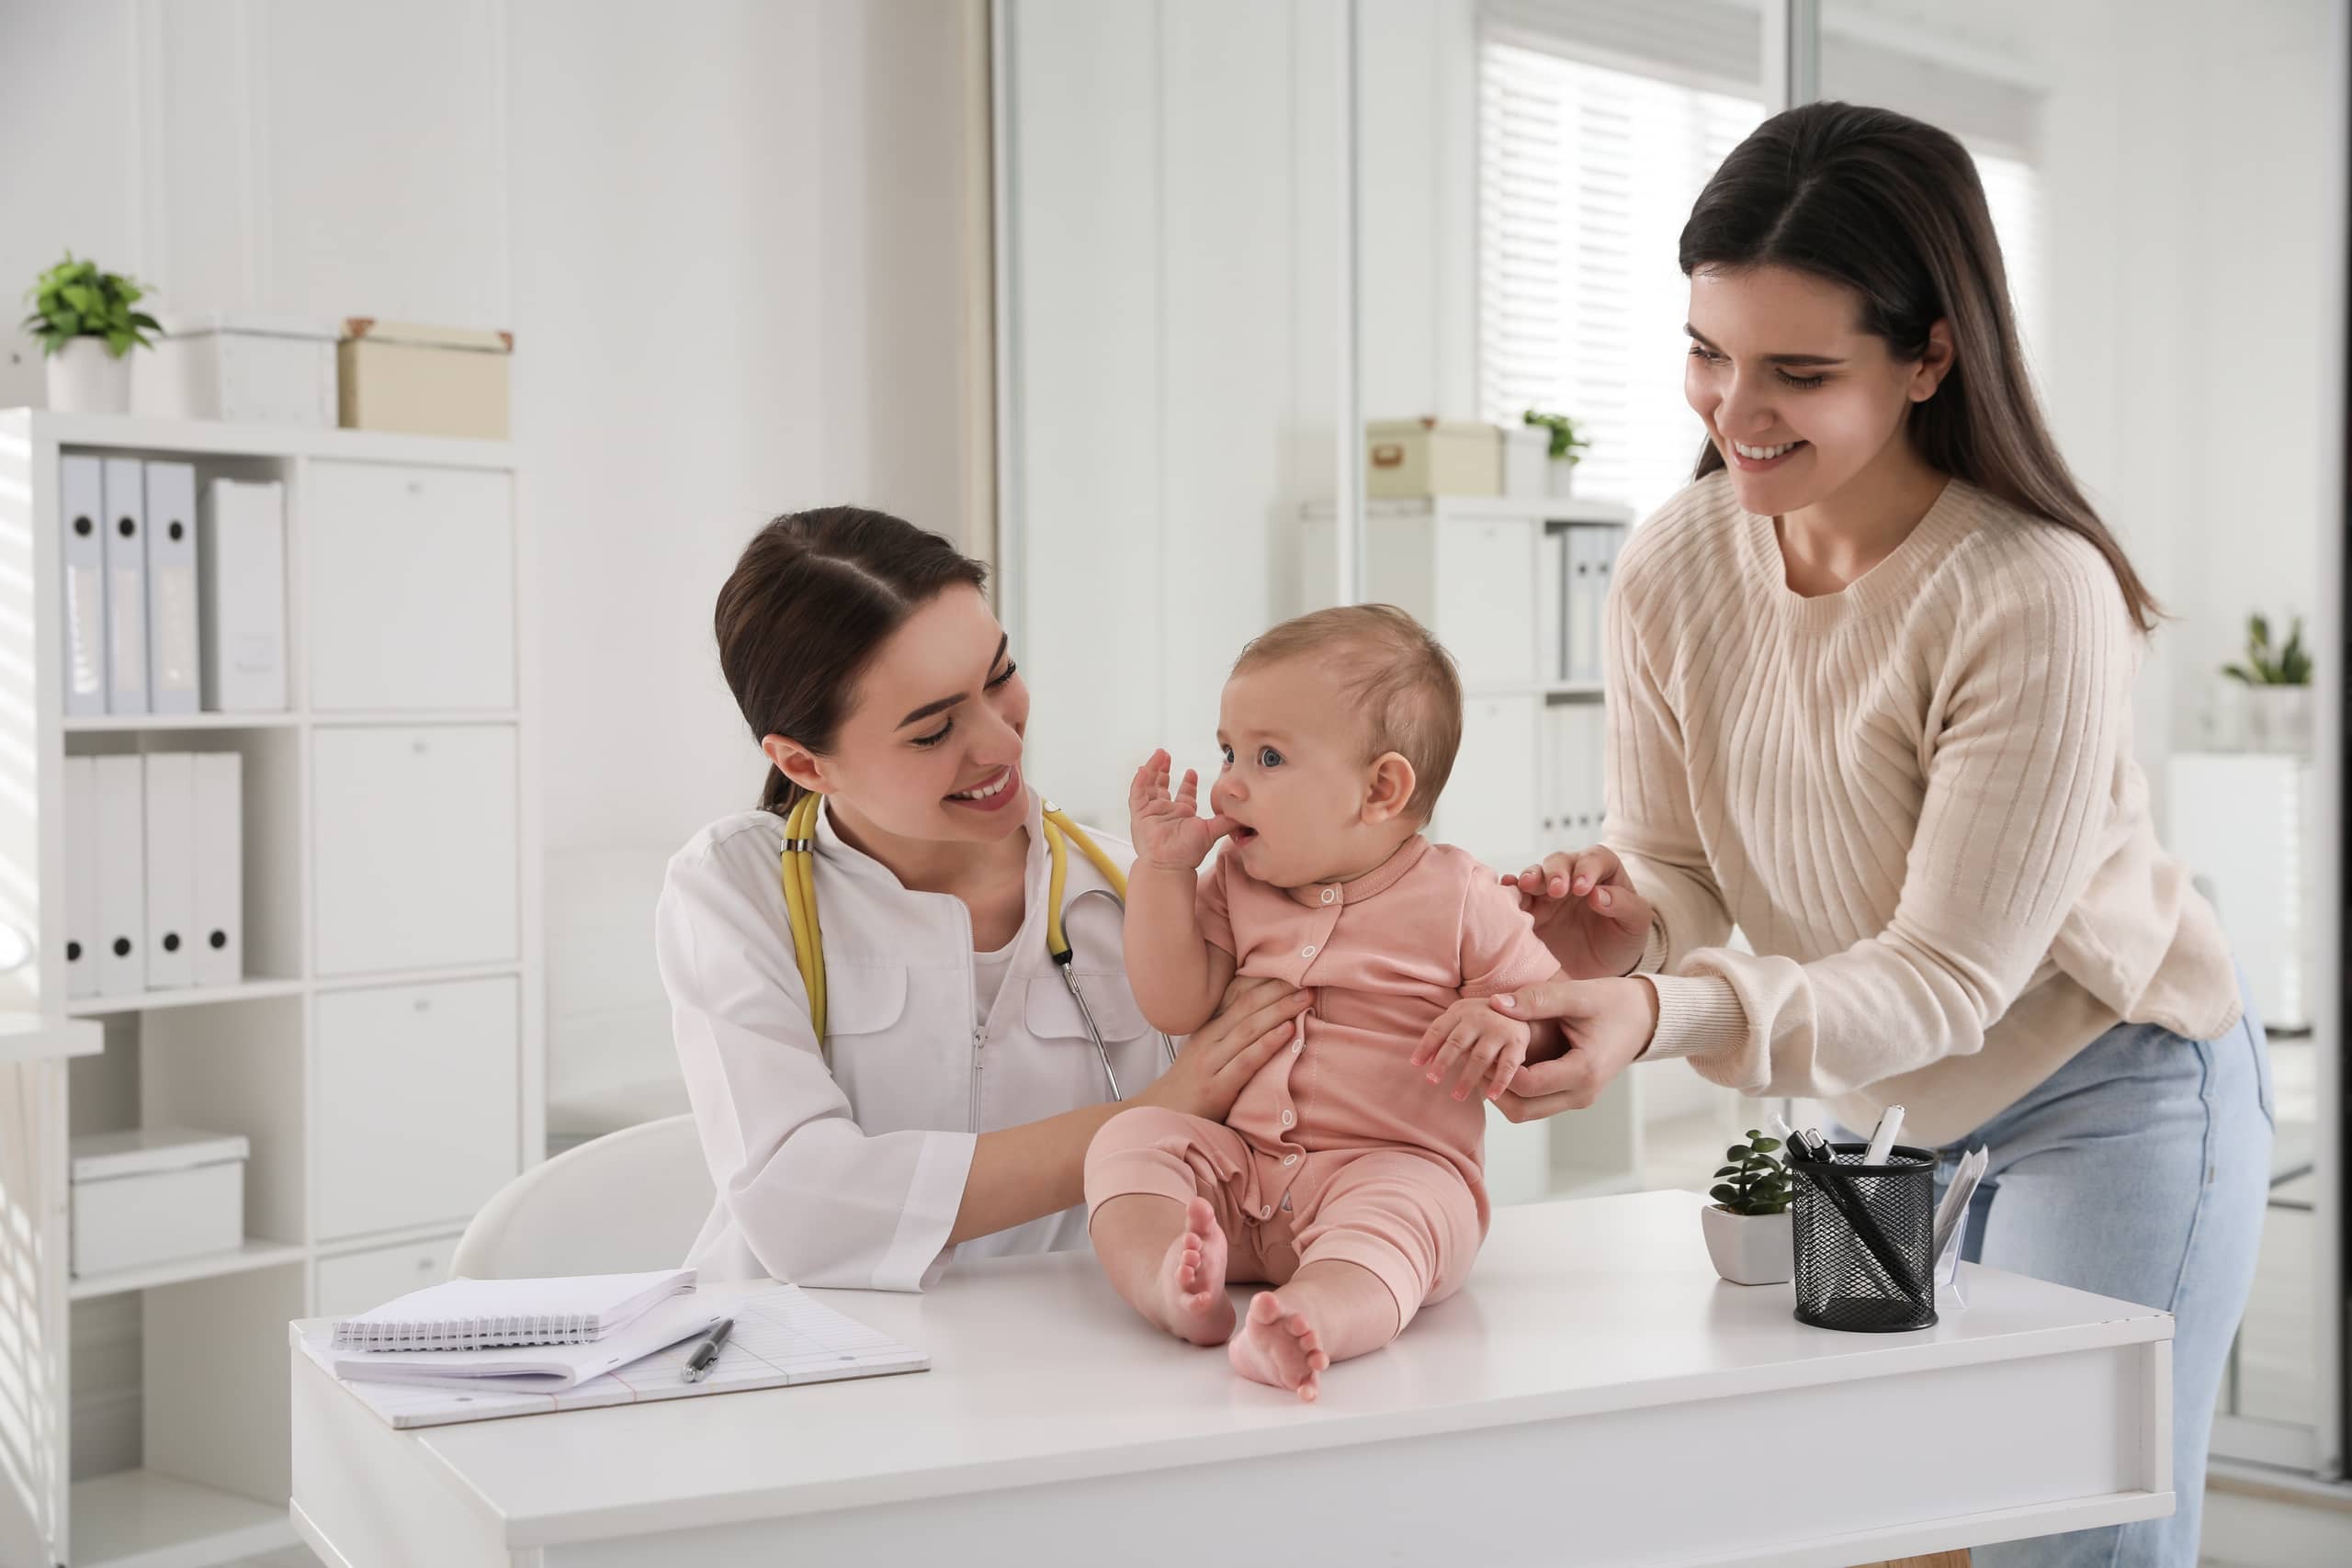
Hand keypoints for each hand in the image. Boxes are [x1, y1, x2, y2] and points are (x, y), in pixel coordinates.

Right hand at [1129, 749, 1237, 871]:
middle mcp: (1166, 812)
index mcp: (1183, 815)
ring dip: (1153, 769)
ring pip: (1149, 786)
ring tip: (1159, 754)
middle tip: (1166, 755)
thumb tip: (1245, 814)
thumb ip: (1227, 821)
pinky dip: (1140, 780)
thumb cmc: (1189, 853)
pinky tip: (1145, 768)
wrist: (1170, 865)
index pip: (1184, 795)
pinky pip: (1136, 793)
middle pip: (1162, 786)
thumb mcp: (1212, 831)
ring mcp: (1151, 812)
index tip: (1192, 770)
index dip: (1188, 782)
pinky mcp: (1139, 814)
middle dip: (1164, 770)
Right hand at [1136, 975, 1311, 1120]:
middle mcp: (1208, 1040)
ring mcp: (1211, 1062)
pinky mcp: (1216, 1087)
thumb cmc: (1192, 1087)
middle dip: (1278, 990)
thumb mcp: (1207, 1053)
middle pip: (1246, 1007)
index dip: (1265, 980)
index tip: (1292, 967)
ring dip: (1279, 1011)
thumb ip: (1229, 1034)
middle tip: (1307, 976)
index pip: (1238, 996)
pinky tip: (1287, 1031)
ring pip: (1248, 1029)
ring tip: (1305, 998)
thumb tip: (1264, 1016)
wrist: (1160, 1117)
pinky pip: (1245, 1061)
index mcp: (1208, 1029)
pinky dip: (1267, 1044)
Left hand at [1409, 997, 1533, 1102]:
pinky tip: (1491, 1096)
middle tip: (1432, 1081)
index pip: (1439, 1028)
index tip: (1415, 1064)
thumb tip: (1424, 1061)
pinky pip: (1507, 1065)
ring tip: (1457, 1096)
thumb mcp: (1461, 1019)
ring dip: (1468, 1078)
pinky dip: (1500, 1081)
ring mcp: (1499, 1030)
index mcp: (1461, 1011)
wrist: (1520, 1006)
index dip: (1426, 1046)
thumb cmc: (1482, 1018)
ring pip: (1480, 1057)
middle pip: (1457, 1042)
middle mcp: (1479, 1018)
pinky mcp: (1517, 1042)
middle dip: (1443, 1062)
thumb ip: (1443, 1036)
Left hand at [1486, 976, 1659, 1122]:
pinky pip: (1537, 1103)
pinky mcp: (1575, 1095)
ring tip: (1487, 1060)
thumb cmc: (1613, 1002)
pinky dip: (1516, 1090)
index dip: (1496, 1069)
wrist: (1645, 1017)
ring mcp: (1579, 1099)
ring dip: (1503, 1092)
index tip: (1481, 1045)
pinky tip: (1505, 1061)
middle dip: (1494, 1088)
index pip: (1526, 1085)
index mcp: (1584, 1071)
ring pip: (1526, 1112)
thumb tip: (1495, 1004)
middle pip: (1521, 1110)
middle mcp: (1582, 1094)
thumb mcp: (1577, 994)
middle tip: (1475, 1058)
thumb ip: (1537, 1000)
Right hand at [1500, 846, 1653, 979]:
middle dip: (1556, 872)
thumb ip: (1624, 905)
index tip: (1583, 889)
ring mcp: (1547, 892)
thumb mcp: (1636, 924)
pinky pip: (1517, 894)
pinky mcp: (1530, 910)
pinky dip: (1509, 888)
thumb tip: (1598, 895)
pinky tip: (1507, 888)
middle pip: (1560, 861)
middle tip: (1556, 890)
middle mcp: (1572, 876)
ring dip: (1530, 876)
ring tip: (1527, 886)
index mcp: (1603, 873)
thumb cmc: (1621, 940)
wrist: (1599, 970)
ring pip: (1535, 873)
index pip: (1596, 858)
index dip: (1588, 869)